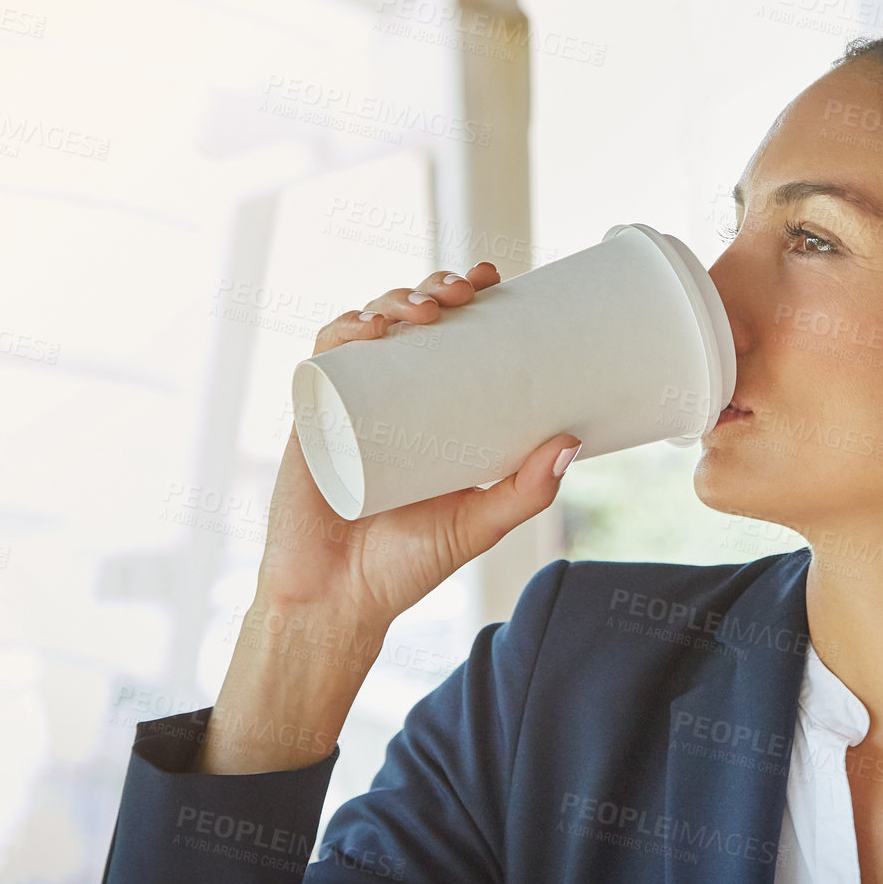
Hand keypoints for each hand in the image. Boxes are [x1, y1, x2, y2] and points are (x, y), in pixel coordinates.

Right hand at [253, 262, 580, 631]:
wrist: (337, 604)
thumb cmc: (406, 566)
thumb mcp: (478, 524)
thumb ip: (525, 492)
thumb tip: (571, 441)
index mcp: (428, 410)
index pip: (445, 336)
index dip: (464, 297)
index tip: (493, 279)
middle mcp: (385, 398)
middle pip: (405, 321)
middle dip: (433, 290)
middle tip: (464, 292)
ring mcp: (345, 405)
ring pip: (364, 330)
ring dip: (392, 301)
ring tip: (424, 309)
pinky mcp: (310, 422)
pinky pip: (319, 363)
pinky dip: (339, 334)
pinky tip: (365, 328)